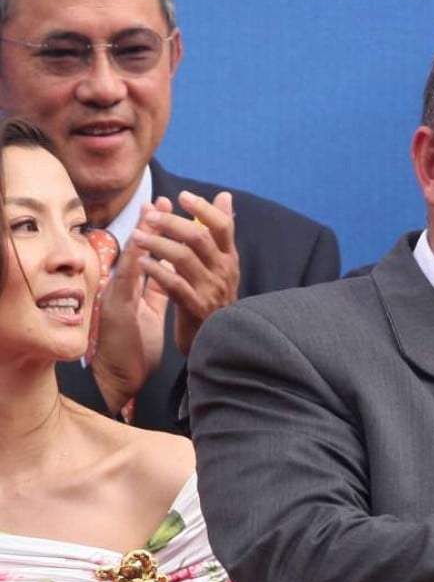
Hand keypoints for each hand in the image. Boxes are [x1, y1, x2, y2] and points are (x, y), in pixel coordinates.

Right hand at [91, 203, 169, 413]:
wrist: (118, 380)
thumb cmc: (133, 349)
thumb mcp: (149, 315)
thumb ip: (157, 292)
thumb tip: (170, 272)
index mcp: (135, 291)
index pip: (151, 256)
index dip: (160, 233)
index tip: (170, 209)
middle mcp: (124, 289)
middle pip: (139, 251)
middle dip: (153, 225)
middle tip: (164, 201)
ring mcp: (117, 297)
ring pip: (131, 260)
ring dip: (142, 235)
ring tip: (153, 212)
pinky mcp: (115, 309)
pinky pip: (125, 282)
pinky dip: (134, 262)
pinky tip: (142, 245)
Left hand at [131, 191, 239, 356]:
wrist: (215, 341)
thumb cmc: (212, 297)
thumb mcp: (219, 263)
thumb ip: (217, 232)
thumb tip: (224, 196)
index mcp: (228, 259)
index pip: (223, 226)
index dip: (203, 208)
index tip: (182, 196)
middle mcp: (223, 272)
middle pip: (200, 237)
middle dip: (172, 223)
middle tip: (151, 215)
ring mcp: (211, 290)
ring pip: (184, 258)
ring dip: (158, 243)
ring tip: (137, 236)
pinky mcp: (196, 308)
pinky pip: (174, 285)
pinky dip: (157, 271)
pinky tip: (143, 262)